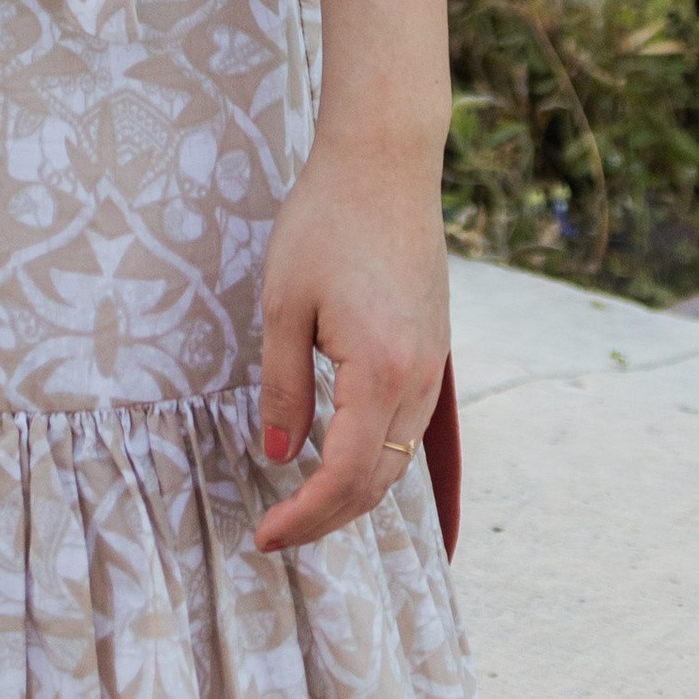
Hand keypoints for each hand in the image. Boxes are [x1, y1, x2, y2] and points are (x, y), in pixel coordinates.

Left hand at [251, 138, 448, 555]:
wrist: (385, 161)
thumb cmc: (326, 221)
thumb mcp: (284, 303)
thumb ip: (284, 387)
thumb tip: (280, 455)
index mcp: (382, 373)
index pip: (344, 476)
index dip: (303, 517)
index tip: (263, 537)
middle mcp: (420, 380)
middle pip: (379, 481)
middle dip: (327, 517)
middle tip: (276, 532)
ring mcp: (435, 367)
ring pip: (399, 458)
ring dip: (353, 492)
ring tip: (302, 505)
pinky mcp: (435, 349)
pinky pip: (409, 426)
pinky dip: (376, 456)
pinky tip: (341, 455)